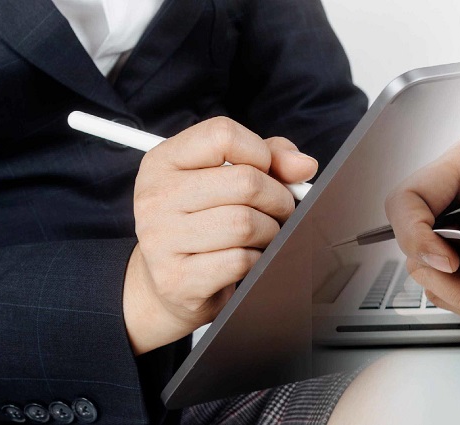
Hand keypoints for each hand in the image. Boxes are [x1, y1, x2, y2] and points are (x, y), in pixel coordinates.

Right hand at [123, 117, 316, 354]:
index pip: (222, 135)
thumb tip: (303, 165)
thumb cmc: (206, 221)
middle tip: (280, 211)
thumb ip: (268, 159)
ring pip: (246, 224)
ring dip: (270, 232)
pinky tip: (248, 259)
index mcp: (163, 161)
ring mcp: (161, 239)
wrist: (171, 285)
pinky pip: (240, 261)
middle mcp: (155, 196)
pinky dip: (257, 261)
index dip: (260, 153)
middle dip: (277, 199)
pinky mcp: (176, 279)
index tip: (266, 172)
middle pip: (245, 182)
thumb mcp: (227, 177)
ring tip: (264, 235)